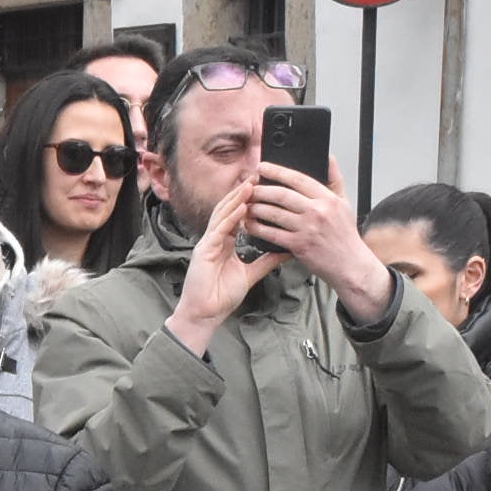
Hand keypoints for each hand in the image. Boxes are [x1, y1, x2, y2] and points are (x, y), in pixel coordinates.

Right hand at [164, 179, 287, 355]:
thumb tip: (287, 250)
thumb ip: (266, 261)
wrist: (205, 314)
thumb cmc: (221, 296)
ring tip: (251, 185)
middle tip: (259, 177)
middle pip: (229, 210)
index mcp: (224, 243)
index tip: (264, 188)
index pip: (237, 216)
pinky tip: (241, 207)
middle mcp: (215, 239)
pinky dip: (230, 218)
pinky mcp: (204, 251)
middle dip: (243, 193)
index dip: (249, 201)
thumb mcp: (251, 274)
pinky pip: (218, 230)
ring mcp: (207, 243)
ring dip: (237, 199)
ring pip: (222, 215)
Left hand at [245, 155, 394, 323]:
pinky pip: (271, 233)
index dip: (277, 171)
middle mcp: (317, 211)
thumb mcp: (345, 203)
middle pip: (281, 195)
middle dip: (260, 190)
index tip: (262, 167)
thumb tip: (329, 158)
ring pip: (274, 213)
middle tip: (248, 188)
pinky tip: (249, 224)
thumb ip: (335, 179)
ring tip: (246, 206)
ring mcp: (307, 228)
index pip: (298, 179)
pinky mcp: (298, 245)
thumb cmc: (345, 235)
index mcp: (328, 198)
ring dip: (255, 208)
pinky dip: (257, 228)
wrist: (350, 264)